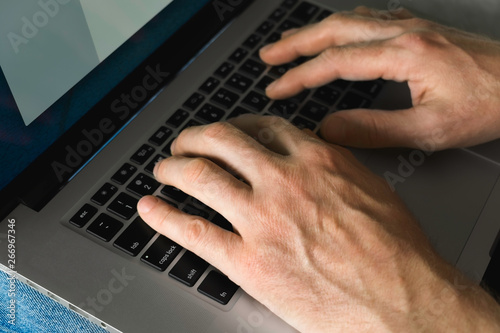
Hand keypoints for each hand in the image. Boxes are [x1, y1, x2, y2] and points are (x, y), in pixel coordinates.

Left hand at [138, 115, 499, 331]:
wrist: (402, 300)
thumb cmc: (395, 250)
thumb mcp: (369, 187)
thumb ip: (331, 166)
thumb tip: (308, 157)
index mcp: (316, 161)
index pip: (261, 127)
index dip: (235, 127)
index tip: (226, 133)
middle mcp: (283, 182)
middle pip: (221, 142)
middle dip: (195, 137)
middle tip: (185, 144)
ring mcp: (262, 220)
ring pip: (200, 177)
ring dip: (174, 168)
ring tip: (164, 169)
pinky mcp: (248, 263)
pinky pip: (193, 231)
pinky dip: (164, 217)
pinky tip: (149, 209)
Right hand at [260, 6, 499, 149]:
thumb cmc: (490, 103)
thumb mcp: (430, 129)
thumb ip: (375, 129)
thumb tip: (331, 128)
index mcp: (404, 54)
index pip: (335, 62)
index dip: (300, 76)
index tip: (276, 88)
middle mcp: (404, 32)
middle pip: (334, 29)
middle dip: (295, 43)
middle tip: (268, 54)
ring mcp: (413, 26)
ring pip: (350, 20)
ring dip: (315, 31)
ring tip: (291, 43)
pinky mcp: (421, 29)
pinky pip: (371, 19)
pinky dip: (343, 26)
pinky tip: (339, 33)